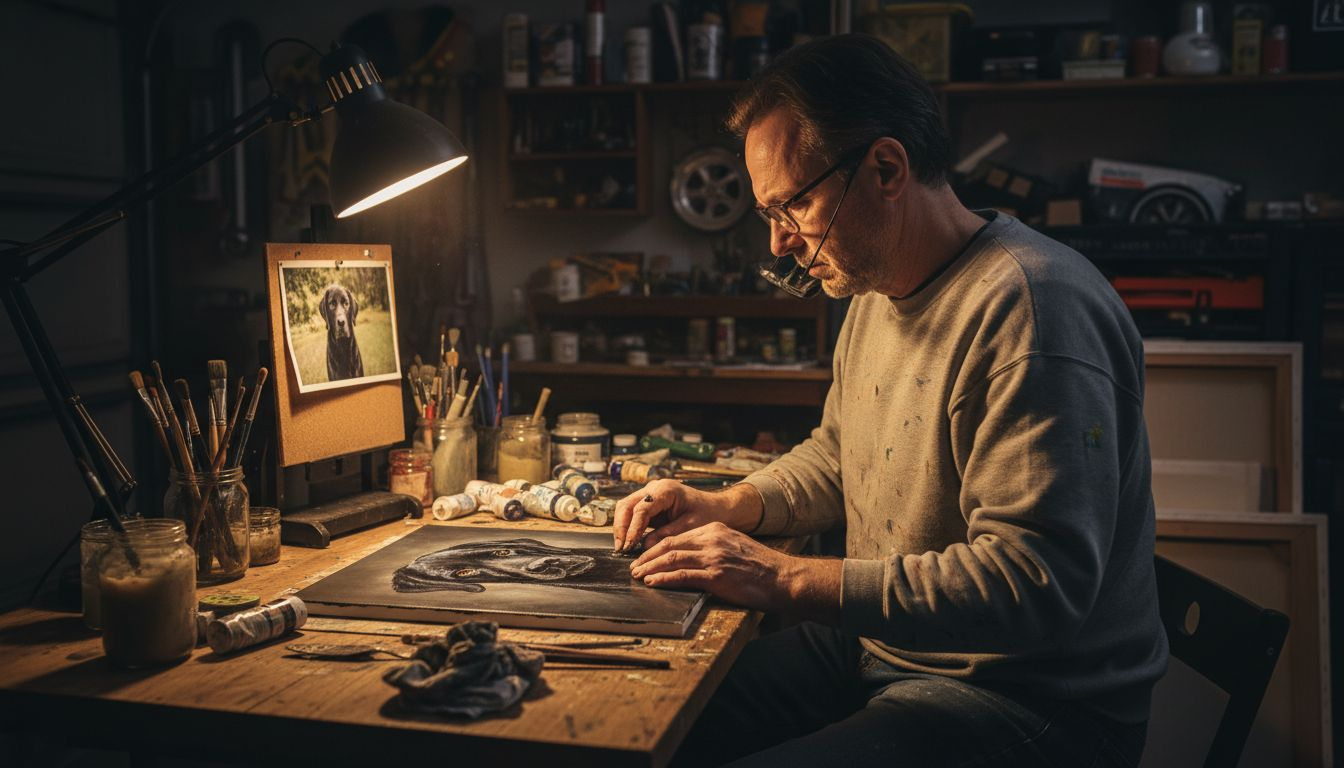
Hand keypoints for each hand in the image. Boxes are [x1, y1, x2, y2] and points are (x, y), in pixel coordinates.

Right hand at [612, 478, 735, 553]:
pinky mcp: (648, 504)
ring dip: (621, 527)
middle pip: (627, 505)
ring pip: (625, 508)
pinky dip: (627, 527)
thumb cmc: (707, 514)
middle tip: (621, 549)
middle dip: (621, 527)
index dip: (633, 528)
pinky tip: (628, 543)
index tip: (630, 546)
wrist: (716, 508)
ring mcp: (649, 494)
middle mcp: (654, 488)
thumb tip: (644, 546)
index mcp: (666, 490)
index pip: (641, 509)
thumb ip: (667, 535)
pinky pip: (631, 513)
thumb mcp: (690, 527)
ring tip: (622, 548)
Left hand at [629, 522, 797, 610]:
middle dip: (647, 557)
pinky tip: (653, 582)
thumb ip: (713, 547)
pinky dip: (664, 579)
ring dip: (650, 568)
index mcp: (715, 530)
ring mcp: (713, 558)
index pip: (677, 537)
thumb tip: (690, 558)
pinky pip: (683, 576)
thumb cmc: (761, 566)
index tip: (644, 556)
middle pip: (669, 545)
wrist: (782, 577)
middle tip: (633, 567)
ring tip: (637, 575)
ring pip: (672, 559)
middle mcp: (712, 540)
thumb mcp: (735, 546)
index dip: (656, 547)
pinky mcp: (716, 576)